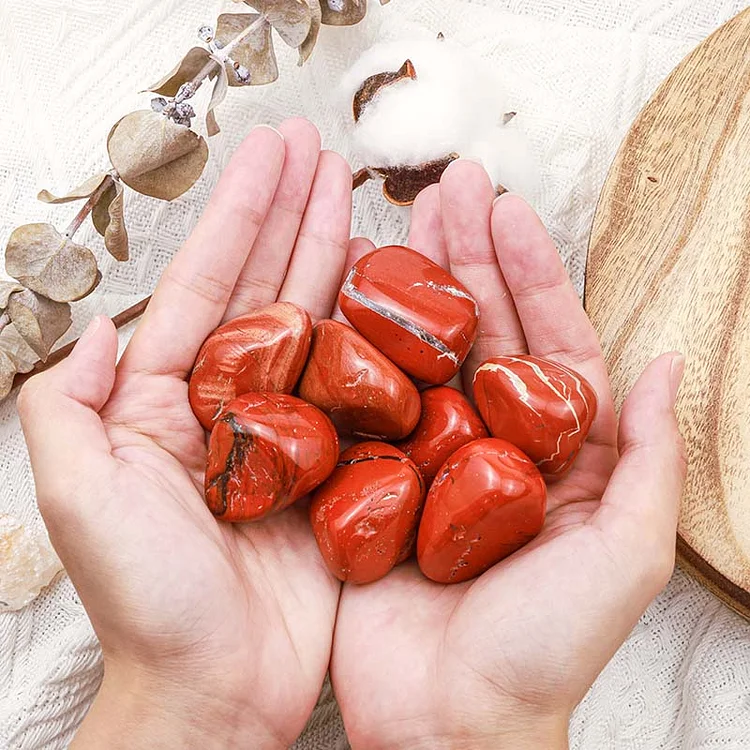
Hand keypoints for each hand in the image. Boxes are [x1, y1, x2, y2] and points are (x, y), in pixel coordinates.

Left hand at [18, 120, 355, 748]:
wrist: (214, 685)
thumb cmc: (144, 601)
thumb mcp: (78, 495)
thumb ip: (67, 402)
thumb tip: (98, 324)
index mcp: (168, 395)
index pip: (212, 281)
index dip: (242, 212)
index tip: (273, 154)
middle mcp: (234, 400)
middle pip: (269, 285)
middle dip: (293, 212)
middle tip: (320, 150)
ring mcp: (292, 428)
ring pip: (319, 323)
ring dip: (336, 255)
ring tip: (357, 193)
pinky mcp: (338, 464)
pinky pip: (362, 386)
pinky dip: (378, 335)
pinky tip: (391, 290)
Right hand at [331, 161, 686, 749]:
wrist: (449, 717)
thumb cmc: (542, 648)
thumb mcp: (622, 555)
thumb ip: (646, 461)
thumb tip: (665, 363)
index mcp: (556, 449)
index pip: (548, 339)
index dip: (530, 272)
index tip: (507, 210)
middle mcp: (492, 440)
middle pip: (482, 330)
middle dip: (467, 256)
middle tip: (449, 188)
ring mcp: (428, 453)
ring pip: (423, 352)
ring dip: (415, 285)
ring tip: (402, 220)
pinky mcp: (375, 476)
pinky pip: (369, 400)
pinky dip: (359, 347)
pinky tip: (348, 297)